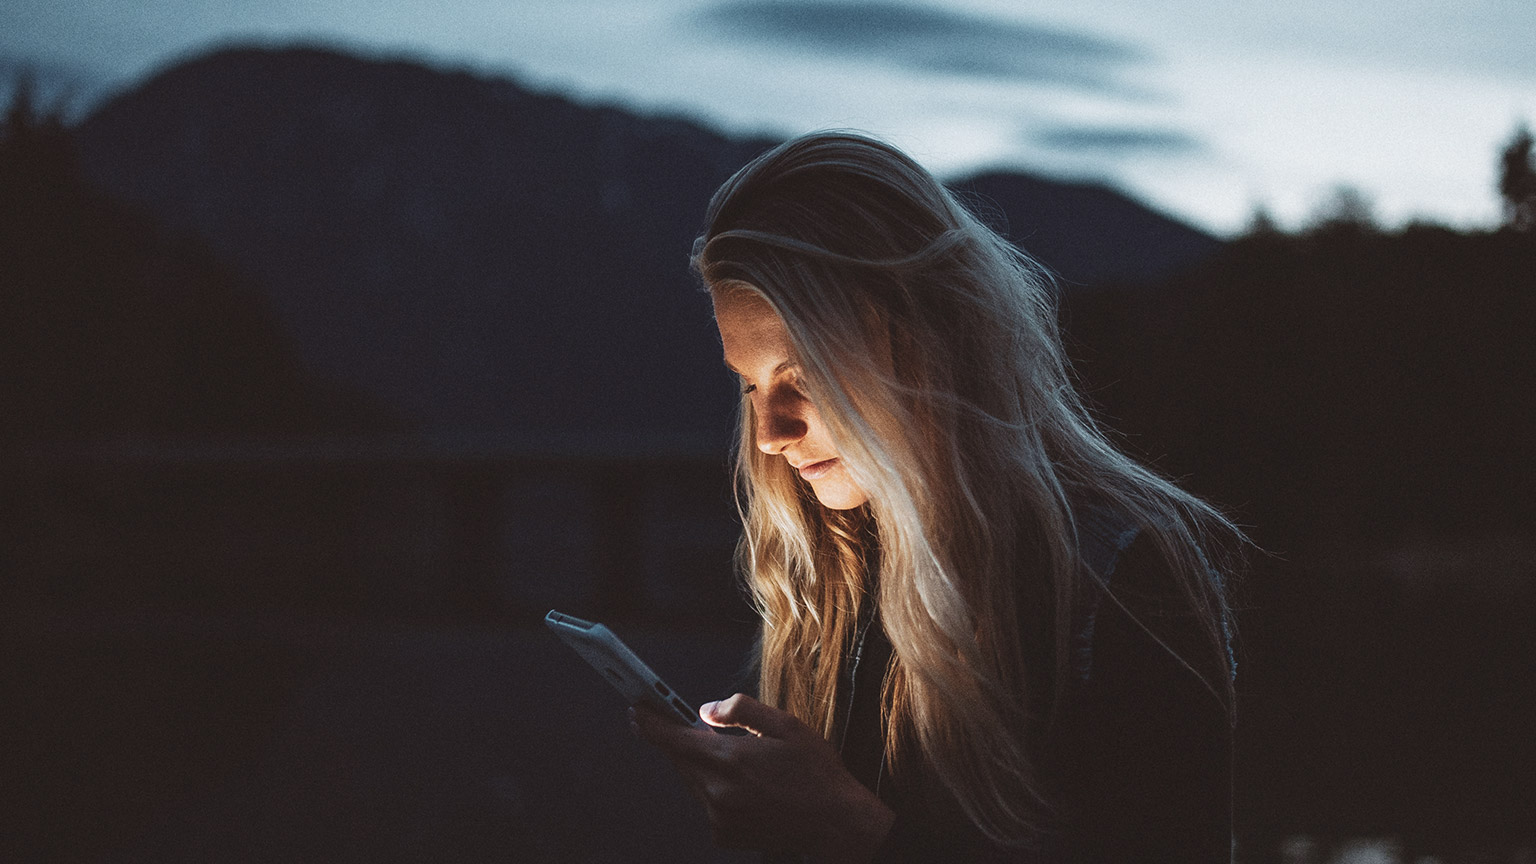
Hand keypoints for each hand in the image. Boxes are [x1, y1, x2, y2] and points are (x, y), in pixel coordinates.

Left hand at [632, 693, 894, 860]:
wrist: (834, 823)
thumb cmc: (815, 771)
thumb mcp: (786, 725)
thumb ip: (741, 711)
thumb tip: (706, 710)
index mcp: (730, 759)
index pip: (673, 738)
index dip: (650, 722)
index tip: (636, 708)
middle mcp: (718, 791)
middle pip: (680, 760)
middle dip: (681, 741)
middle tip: (693, 727)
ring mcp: (718, 816)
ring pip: (693, 781)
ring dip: (702, 766)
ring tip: (738, 760)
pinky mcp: (723, 834)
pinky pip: (707, 803)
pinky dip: (715, 790)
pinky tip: (747, 787)